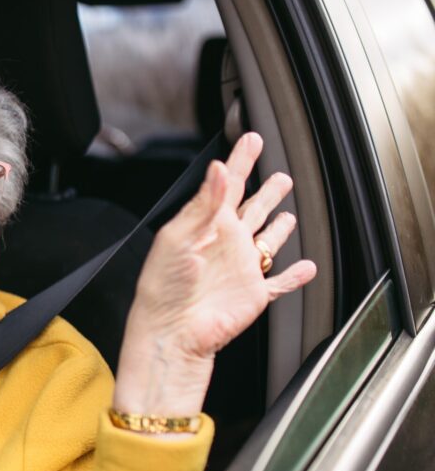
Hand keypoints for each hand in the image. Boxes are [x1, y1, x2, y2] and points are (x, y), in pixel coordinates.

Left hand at [113, 132, 316, 416]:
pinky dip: (295, 276)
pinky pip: (280, 283)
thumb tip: (220, 169)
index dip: (241, 161)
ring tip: (288, 213)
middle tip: (280, 173)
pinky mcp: (253, 294)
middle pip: (252, 208)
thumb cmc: (163, 287)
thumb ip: (205, 204)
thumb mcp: (179, 238)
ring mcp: (241, 269)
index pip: (227, 185)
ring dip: (279, 227)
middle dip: (266, 190)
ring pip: (267, 241)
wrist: (171, 332)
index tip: (251, 139)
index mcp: (206, 225)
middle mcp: (226, 243)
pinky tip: (306, 268)